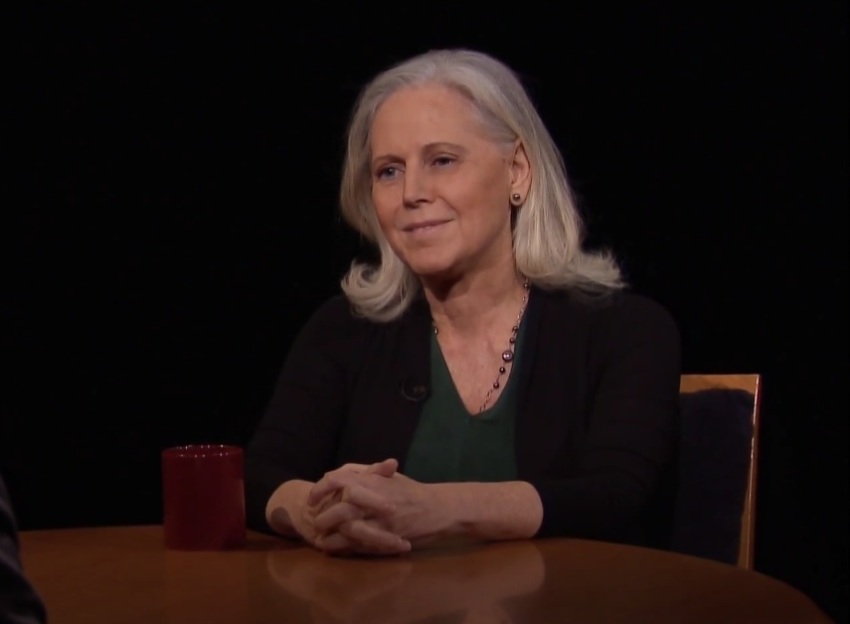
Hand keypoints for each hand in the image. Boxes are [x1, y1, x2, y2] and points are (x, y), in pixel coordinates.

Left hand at [309, 459, 439, 551]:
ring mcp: (380, 521)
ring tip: (321, 541)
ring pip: (347, 530)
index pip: (338, 480)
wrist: (437, 508)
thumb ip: (364, 473)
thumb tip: (339, 473)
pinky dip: (344, 549)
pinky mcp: (385, 539)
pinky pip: (359, 546)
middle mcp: (374, 499)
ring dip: (331, 537)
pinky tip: (335, 550)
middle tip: (315, 522)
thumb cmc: (411, 491)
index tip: (311, 498)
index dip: (321, 489)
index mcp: (372, 480)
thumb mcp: (388, 476)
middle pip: (339, 508)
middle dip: (324, 516)